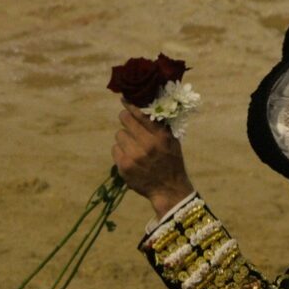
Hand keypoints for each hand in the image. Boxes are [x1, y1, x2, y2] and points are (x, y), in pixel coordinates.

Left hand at [112, 101, 193, 217]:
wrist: (169, 189)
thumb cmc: (172, 162)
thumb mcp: (173, 142)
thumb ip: (160, 126)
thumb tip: (146, 107)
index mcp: (161, 137)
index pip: (141, 114)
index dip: (130, 105)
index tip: (124, 99)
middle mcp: (147, 145)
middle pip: (125, 120)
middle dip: (126, 120)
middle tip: (128, 124)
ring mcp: (134, 156)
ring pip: (119, 135)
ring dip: (125, 139)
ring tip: (134, 147)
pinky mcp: (124, 166)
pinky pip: (115, 149)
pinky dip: (121, 151)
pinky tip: (130, 158)